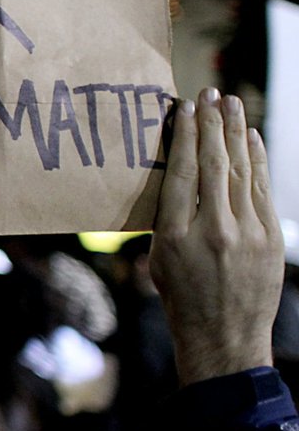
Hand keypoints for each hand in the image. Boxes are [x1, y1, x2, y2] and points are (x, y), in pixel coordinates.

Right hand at [149, 89, 283, 385]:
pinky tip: (250, 138)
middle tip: (210, 94)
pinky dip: (256, 159)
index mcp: (175, 236)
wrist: (223, 336)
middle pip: (213, 165)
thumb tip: (179, 177)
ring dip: (236, 133)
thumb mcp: (159, 258)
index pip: (181, 173)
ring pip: (240, 171)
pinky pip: (261, 189)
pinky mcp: (270, 239)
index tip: (185, 108)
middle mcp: (213, 230)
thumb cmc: (181, 297)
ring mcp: (246, 234)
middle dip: (212, 125)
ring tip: (231, 104)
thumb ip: (168, 218)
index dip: (184, 137)